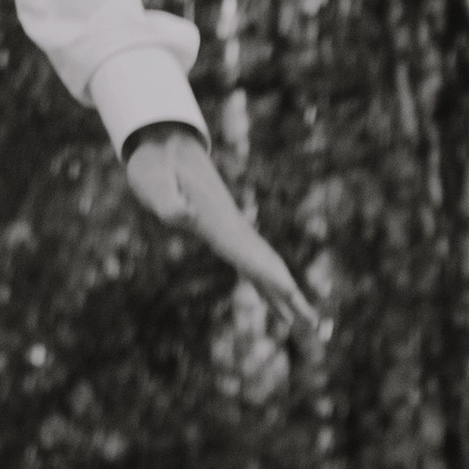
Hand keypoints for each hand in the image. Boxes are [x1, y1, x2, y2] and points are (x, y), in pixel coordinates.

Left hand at [123, 132, 317, 335]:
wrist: (166, 144)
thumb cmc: (157, 165)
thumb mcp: (155, 181)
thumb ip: (167, 201)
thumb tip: (180, 215)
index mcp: (217, 221)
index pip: (248, 254)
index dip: (269, 274)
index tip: (291, 293)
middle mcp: (232, 227)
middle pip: (267, 264)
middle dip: (289, 293)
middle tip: (313, 323)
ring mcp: (232, 229)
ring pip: (264, 267)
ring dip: (284, 295)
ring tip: (306, 324)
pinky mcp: (224, 231)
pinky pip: (251, 264)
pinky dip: (266, 286)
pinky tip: (275, 305)